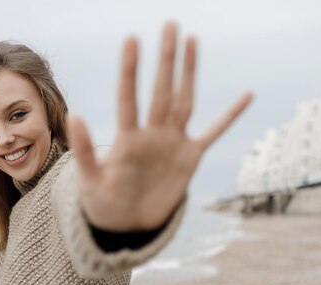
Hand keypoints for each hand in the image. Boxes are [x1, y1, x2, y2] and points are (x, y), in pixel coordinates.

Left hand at [67, 22, 253, 231]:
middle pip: (161, 91)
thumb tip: (74, 114)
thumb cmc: (103, 202)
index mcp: (128, 141)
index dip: (131, 71)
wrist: (126, 224)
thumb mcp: (90, 181)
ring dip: (188, 73)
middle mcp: (152, 135)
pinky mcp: (190, 158)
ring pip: (184, 101)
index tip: (132, 39)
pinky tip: (246, 95)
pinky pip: (214, 133)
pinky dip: (230, 116)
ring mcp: (172, 144)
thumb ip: (85, 151)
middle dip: (166, 60)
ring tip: (191, 41)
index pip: (129, 99)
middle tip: (169, 25)